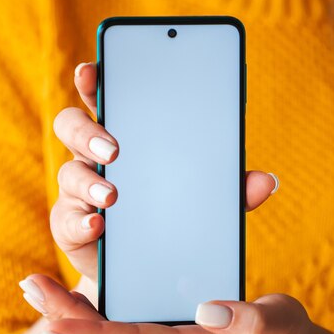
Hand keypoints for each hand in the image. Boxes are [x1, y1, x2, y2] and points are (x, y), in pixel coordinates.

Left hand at [20, 275, 328, 333]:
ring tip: (42, 294)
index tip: (54, 314)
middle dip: (65, 321)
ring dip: (73, 325)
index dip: (91, 330)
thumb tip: (208, 309)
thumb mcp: (281, 324)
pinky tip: (80, 312)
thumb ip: (250, 320)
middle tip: (31, 286)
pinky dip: (95, 330)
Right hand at [50, 62, 279, 289]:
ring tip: (113, 195)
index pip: (104, 98)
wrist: (151, 263)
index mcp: (127, 135)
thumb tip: (267, 181)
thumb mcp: (207, 198)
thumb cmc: (175, 214)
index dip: (93, 81)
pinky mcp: (72, 225)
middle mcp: (95, 157)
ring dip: (88, 180)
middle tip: (114, 147)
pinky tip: (99, 225)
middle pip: (71, 126)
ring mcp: (79, 191)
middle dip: (87, 130)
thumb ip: (232, 188)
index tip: (92, 70)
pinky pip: (66, 218)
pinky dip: (81, 221)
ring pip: (68, 171)